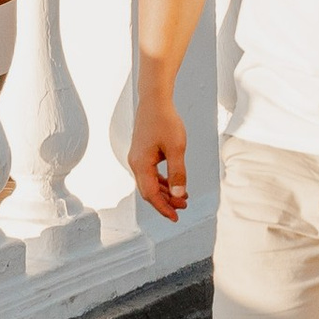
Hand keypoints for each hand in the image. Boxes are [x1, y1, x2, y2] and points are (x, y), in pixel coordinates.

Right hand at [129, 88, 190, 222]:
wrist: (155, 100)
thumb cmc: (165, 121)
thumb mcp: (176, 148)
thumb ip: (178, 173)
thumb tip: (179, 195)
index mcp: (141, 164)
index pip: (151, 194)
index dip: (163, 208)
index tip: (175, 217)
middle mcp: (136, 163)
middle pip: (149, 191)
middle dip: (166, 202)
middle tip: (183, 208)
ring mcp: (138, 158)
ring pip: (150, 183)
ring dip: (165, 192)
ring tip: (183, 198)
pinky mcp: (143, 153)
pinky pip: (151, 174)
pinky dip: (163, 181)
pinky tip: (175, 183)